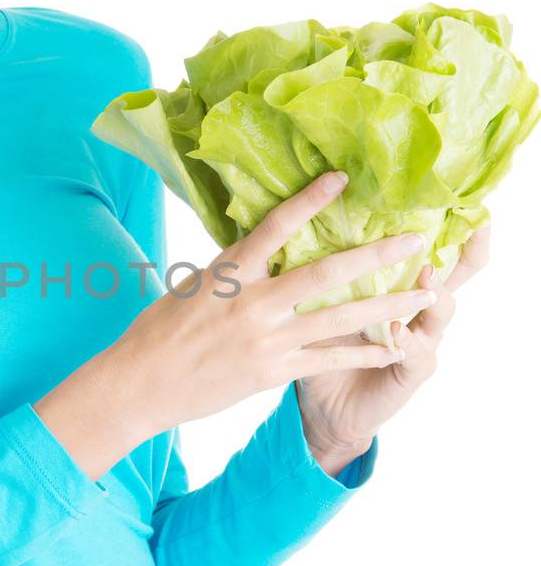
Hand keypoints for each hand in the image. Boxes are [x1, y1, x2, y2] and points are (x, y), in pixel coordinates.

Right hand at [109, 171, 443, 444]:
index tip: (341, 180)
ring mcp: (266, 340)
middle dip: (377, 255)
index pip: (276, 227)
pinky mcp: (272, 372)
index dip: (310, 201)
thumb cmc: (158, 331)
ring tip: (426, 294)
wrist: (139, 385)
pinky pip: (330, 359)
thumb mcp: (193, 285)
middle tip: (416, 240)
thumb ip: (234, 269)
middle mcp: (253, 304)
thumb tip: (261, 249)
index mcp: (229, 272)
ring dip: (389, 305)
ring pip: (341, 318)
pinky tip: (396, 346)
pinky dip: (366, 352)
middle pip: (327, 274)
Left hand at [295, 221, 491, 464]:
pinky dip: (408, 340)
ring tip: (426, 276)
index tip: (458, 200)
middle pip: (455, 276)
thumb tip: (304, 220)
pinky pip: (418, 354)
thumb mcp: (323, 302)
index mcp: (397, 286)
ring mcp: (420, 341)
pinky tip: (396, 330)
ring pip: (442, 310)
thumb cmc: (323, 347)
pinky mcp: (411, 371)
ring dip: (435, 291)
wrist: (325, 408)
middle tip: (472, 228)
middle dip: (466, 253)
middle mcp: (417, 310)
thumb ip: (327, 269)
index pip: (429, 250)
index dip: (448, 229)